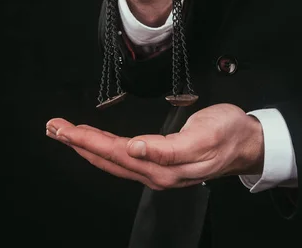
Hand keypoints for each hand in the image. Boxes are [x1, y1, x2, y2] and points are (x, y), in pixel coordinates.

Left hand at [46, 104, 263, 189]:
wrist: (248, 143)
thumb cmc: (229, 134)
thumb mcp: (204, 137)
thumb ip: (168, 149)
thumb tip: (135, 150)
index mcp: (163, 167)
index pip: (114, 152)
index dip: (86, 140)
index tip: (64, 129)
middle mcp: (155, 173)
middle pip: (106, 158)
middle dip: (77, 143)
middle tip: (53, 127)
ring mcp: (156, 172)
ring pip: (111, 160)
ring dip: (86, 146)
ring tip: (64, 133)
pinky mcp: (160, 165)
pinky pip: (122, 159)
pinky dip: (102, 149)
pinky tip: (94, 143)